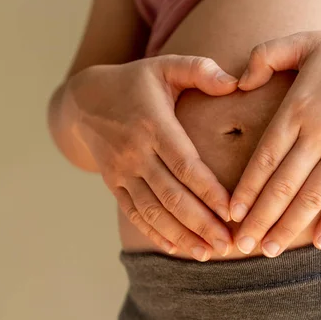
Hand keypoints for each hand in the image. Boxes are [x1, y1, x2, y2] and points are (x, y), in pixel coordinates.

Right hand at [66, 55, 239, 260]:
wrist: (84, 101)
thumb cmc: (135, 82)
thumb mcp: (165, 66)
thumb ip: (201, 70)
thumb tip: (236, 83)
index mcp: (153, 124)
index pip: (184, 163)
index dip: (208, 190)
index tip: (231, 211)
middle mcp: (135, 152)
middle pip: (171, 195)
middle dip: (201, 223)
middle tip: (229, 244)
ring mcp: (122, 172)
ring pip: (153, 211)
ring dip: (181, 235)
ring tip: (209, 253)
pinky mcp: (114, 184)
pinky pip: (134, 214)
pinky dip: (155, 233)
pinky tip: (176, 249)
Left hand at [229, 26, 320, 256]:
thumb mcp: (304, 41)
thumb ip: (265, 55)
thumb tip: (238, 81)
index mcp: (297, 108)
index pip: (264, 158)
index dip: (246, 189)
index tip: (232, 213)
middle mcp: (318, 133)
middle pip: (283, 186)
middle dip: (260, 219)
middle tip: (242, 245)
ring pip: (312, 197)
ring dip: (289, 227)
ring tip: (270, 250)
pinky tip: (319, 243)